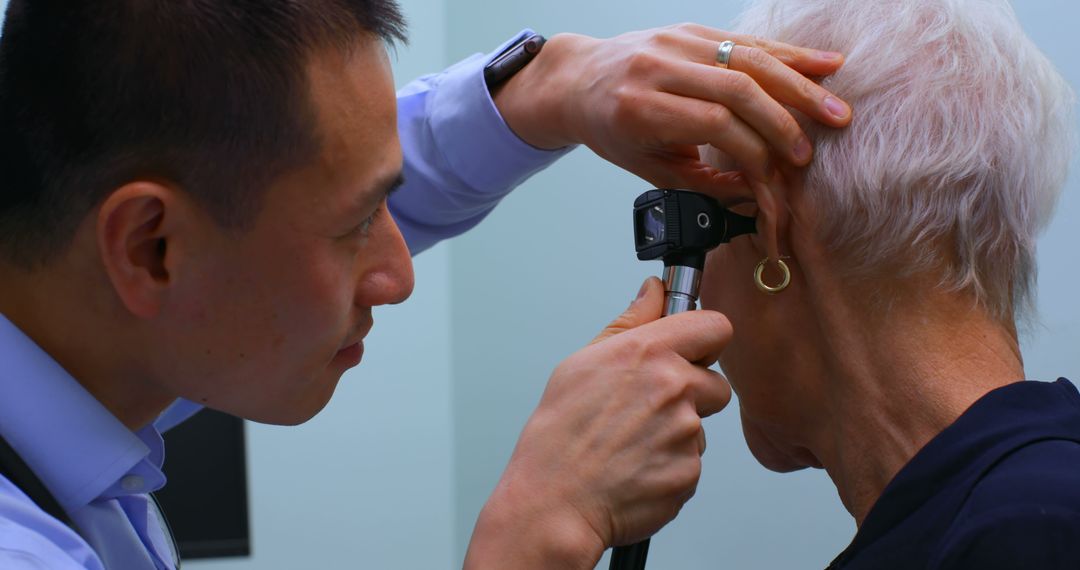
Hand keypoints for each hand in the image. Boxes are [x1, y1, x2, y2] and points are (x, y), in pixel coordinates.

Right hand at [464, 277, 732, 568]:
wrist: (554, 501)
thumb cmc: (560, 435)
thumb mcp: (583, 363)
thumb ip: (630, 323)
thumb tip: (653, 292)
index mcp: (648, 352)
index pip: (715, 326)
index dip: (705, 339)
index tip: (692, 349)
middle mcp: (674, 389)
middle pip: (716, 382)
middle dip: (692, 394)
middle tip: (648, 408)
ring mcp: (686, 433)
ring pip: (700, 426)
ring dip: (676, 433)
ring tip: (631, 443)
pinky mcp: (689, 473)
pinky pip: (691, 462)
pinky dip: (668, 466)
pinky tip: (635, 467)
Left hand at [493, 23, 852, 200]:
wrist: (580, 80)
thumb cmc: (612, 130)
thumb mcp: (648, 167)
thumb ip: (702, 182)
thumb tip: (756, 194)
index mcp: (640, 107)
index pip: (714, 125)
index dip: (754, 151)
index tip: (779, 175)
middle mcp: (657, 67)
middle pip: (737, 88)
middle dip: (783, 120)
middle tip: (812, 150)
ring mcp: (675, 41)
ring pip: (748, 58)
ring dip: (799, 84)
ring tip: (835, 108)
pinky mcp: (692, 29)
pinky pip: (746, 41)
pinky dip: (788, 54)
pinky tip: (825, 65)